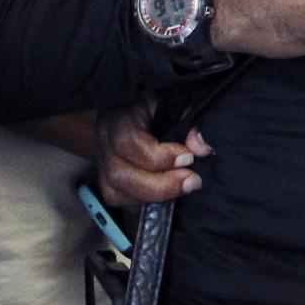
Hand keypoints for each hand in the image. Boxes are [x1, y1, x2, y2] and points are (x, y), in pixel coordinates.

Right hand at [95, 94, 214, 206]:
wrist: (135, 108)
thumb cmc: (161, 103)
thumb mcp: (178, 102)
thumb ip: (192, 122)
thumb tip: (202, 148)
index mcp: (120, 115)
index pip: (128, 142)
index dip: (159, 156)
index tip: (188, 158)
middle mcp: (104, 139)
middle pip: (119, 174)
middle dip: (159, 185)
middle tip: (191, 181)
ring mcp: (102, 161)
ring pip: (115, 192)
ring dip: (152, 197)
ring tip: (181, 187)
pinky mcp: (106, 179)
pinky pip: (118, 199)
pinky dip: (142, 202)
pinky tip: (164, 193)